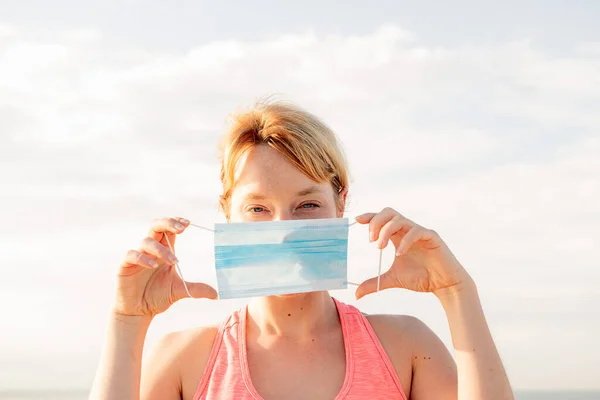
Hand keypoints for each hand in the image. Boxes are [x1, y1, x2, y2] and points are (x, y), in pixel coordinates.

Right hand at [113, 217, 216, 316]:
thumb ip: (196, 289)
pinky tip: (153, 265)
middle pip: (155, 226)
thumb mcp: (179, 291)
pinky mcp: (125, 266)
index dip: (176, 222)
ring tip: (173, 261)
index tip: (187, 223)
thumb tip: (216, 294)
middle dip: (168, 223)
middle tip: (181, 229)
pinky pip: (131, 255)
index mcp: (164, 250)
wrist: (138, 312)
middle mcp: (150, 250)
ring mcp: (137, 256)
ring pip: (146, 241)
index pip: (168, 229)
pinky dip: (142, 257)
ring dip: (160, 249)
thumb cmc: (157, 296)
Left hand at [354, 208, 471, 298]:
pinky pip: (416, 231)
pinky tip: (399, 254)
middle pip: (389, 213)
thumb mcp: (392, 280)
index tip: (356, 220)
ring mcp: (419, 232)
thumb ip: (374, 283)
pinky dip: (405, 241)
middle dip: (376, 222)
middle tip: (370, 240)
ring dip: (386, 231)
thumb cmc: (420, 278)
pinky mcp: (432, 237)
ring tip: (379, 247)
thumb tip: (356, 294)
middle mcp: (407, 230)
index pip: (381, 219)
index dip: (369, 216)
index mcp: (397, 235)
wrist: (444, 285)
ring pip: (400, 220)